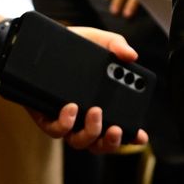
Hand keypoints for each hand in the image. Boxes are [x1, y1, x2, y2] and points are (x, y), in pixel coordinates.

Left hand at [25, 26, 148, 151]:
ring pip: (80, 141)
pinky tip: (71, 108)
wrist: (43, 41)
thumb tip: (131, 55)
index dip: (132, 137)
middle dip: (111, 141)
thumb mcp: (99, 40)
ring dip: (91, 132)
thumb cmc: (76, 44)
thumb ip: (116, 45)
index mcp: (104, 104)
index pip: (121, 128)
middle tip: (116, 128)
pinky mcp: (46, 116)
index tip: (141, 135)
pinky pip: (56, 130)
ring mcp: (66, 120)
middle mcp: (85, 118)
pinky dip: (65, 123)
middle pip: (101, 143)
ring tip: (95, 112)